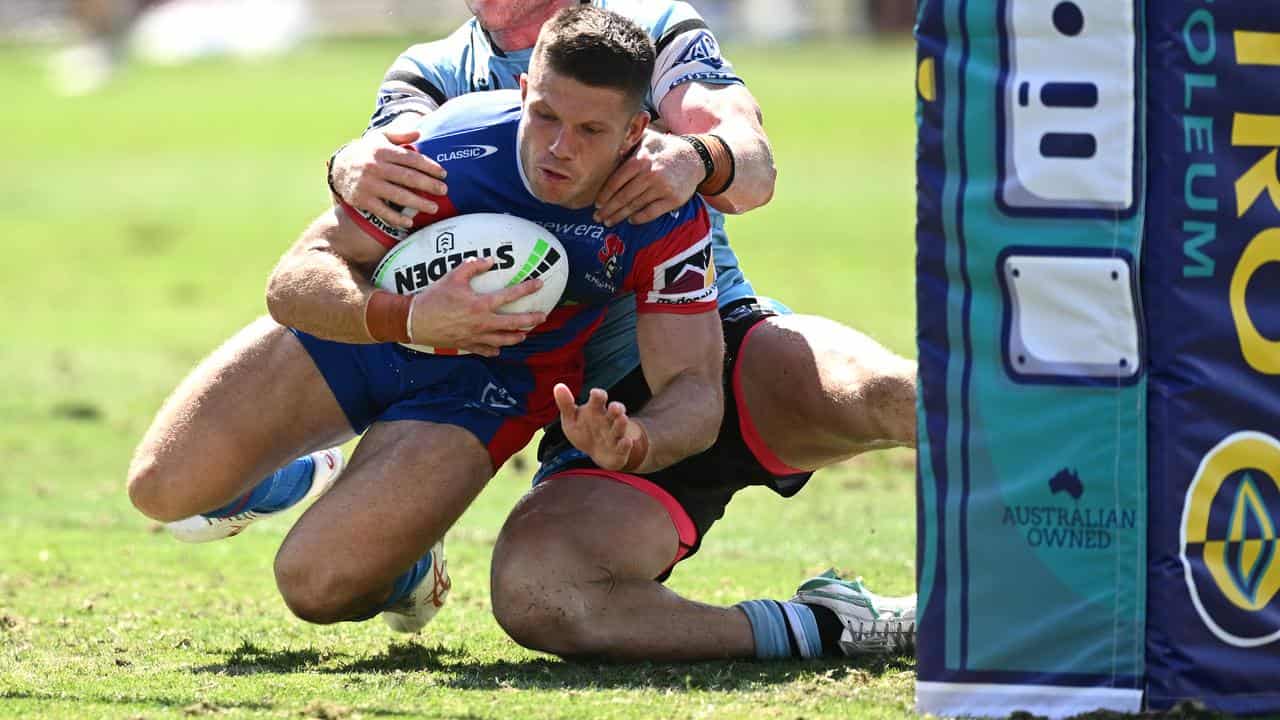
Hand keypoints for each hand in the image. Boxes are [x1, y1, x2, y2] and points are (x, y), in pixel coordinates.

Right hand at [330, 119, 448, 229]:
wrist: (338, 167)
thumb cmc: (366, 152)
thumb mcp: (379, 139)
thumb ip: (399, 136)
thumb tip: (419, 134)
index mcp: (382, 151)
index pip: (410, 159)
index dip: (429, 166)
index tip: (443, 174)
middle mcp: (374, 167)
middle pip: (407, 177)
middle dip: (428, 185)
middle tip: (444, 190)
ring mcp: (368, 185)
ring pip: (398, 196)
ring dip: (418, 203)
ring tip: (433, 208)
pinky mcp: (362, 200)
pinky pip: (382, 211)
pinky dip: (396, 218)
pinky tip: (410, 221)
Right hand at [407, 257, 546, 355]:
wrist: (415, 320)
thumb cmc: (434, 297)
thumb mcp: (453, 276)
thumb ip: (473, 267)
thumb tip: (491, 260)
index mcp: (481, 304)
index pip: (511, 295)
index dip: (527, 288)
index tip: (540, 284)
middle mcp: (483, 323)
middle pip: (515, 324)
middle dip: (532, 320)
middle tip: (542, 316)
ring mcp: (476, 337)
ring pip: (505, 340)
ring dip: (518, 337)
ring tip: (525, 334)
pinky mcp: (468, 345)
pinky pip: (487, 350)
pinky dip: (495, 349)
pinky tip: (499, 347)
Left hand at [553, 385, 648, 471]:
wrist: (597, 452)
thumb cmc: (583, 430)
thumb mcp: (571, 419)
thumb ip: (566, 404)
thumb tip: (558, 386)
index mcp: (596, 409)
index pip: (599, 398)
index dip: (598, 395)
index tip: (595, 393)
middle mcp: (608, 419)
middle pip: (615, 410)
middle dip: (616, 408)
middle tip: (614, 407)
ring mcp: (615, 434)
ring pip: (620, 427)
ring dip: (622, 423)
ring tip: (622, 419)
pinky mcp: (620, 449)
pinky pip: (624, 446)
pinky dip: (626, 444)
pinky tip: (626, 442)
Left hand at [593, 128, 704, 226]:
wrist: (694, 158)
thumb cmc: (664, 148)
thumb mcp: (646, 138)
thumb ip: (628, 142)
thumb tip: (607, 147)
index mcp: (640, 159)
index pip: (616, 181)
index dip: (604, 194)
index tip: (597, 203)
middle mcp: (650, 174)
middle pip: (623, 197)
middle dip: (608, 209)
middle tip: (597, 217)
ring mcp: (662, 188)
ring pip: (635, 206)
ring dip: (619, 216)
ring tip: (609, 221)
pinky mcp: (673, 199)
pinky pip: (651, 213)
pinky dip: (638, 218)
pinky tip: (630, 220)